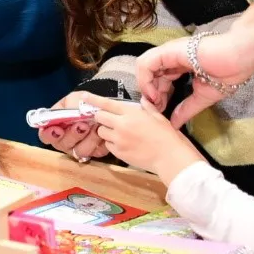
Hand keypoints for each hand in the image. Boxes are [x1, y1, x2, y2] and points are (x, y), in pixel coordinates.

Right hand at [37, 91, 110, 160]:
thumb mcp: (73, 99)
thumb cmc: (83, 103)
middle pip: (62, 145)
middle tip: (82, 125)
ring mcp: (79, 148)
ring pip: (80, 151)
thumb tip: (64, 115)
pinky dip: (100, 141)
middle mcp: (64, 142)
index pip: (45, 136)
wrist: (103, 107)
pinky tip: (103, 132)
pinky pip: (96, 152)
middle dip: (72, 135)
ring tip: (96, 127)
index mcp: (54, 128)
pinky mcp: (95, 152)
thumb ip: (67, 106)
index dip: (49, 134)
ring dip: (88, 138)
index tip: (58, 129)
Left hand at [88, 95, 204, 183]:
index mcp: (131, 113)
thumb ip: (146, 108)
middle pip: (99, 117)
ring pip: (101, 132)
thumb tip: (142, 101)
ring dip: (106, 131)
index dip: (94, 99)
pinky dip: (111, 143)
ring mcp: (118, 140)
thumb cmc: (167, 135)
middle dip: (102, 117)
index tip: (84, 96)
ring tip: (119, 133)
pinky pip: (107, 145)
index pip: (107, 103)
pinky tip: (123, 144)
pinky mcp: (118, 152)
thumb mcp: (158, 117)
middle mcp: (121, 125)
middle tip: (110, 120)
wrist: (170, 157)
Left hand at [137, 3, 253, 125]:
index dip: (157, 96)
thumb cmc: (229, 71)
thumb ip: (186, 109)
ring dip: (146, 87)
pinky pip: (146, 64)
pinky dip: (146, 80)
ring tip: (155, 103)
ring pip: (144, 68)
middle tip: (155, 111)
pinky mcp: (168, 51)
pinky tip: (155, 94)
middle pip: (150, 75)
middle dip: (150, 95)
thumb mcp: (203, 96)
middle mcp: (171, 57)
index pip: (160, 80)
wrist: (241, 56)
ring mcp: (168, 52)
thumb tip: (174, 124)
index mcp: (179, 65)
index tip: (161, 111)